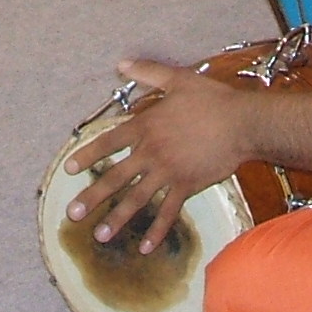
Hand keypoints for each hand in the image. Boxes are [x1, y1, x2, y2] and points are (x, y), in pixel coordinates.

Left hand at [64, 61, 248, 253]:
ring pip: (136, 199)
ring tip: (100, 235)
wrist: (242, 123)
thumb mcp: (178, 79)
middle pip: (114, 177)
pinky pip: (168, 213)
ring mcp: (168, 172)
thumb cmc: (212, 99)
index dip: (87, 155)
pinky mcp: (187, 186)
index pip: (108, 142)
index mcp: (146, 126)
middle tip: (72, 214)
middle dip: (92, 197)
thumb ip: (147, 72)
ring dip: (117, 219)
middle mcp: (151, 152)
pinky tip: (145, 248)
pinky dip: (156, 231)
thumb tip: (121, 63)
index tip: (69, 169)